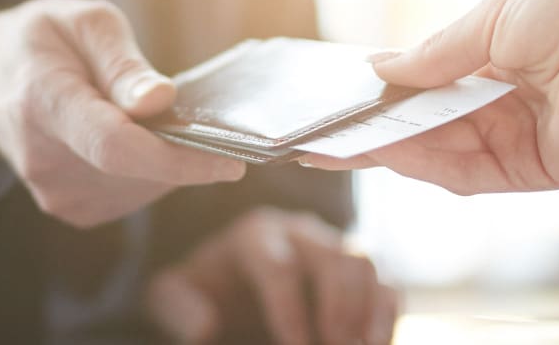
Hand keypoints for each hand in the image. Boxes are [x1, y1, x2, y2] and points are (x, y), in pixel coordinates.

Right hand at [0, 0, 244, 226]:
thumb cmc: (38, 41)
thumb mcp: (82, 21)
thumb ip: (123, 62)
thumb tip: (162, 101)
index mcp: (45, 103)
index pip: (118, 148)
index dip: (179, 159)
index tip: (232, 161)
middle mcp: (45, 161)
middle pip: (139, 171)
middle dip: (181, 147)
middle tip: (188, 108)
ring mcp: (55, 193)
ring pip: (143, 187)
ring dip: (165, 157)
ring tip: (145, 114)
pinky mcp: (70, 209)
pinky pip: (133, 195)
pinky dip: (149, 169)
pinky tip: (135, 137)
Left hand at [147, 208, 397, 344]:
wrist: (227, 288)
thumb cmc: (202, 291)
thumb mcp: (172, 296)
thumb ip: (178, 306)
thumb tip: (204, 326)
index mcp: (256, 234)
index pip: (279, 265)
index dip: (289, 307)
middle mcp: (302, 233)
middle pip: (334, 259)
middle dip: (338, 309)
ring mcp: (335, 249)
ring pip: (366, 266)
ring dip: (368, 313)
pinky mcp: (359, 274)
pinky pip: (386, 286)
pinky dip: (386, 318)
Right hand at [300, 0, 558, 192]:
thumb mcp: (493, 18)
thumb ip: (435, 52)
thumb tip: (378, 68)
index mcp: (496, 57)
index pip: (426, 84)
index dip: (381, 94)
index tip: (335, 98)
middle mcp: (503, 101)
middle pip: (425, 125)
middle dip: (374, 129)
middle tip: (319, 138)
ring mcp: (517, 139)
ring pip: (440, 152)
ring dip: (390, 149)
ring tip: (339, 147)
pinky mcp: (534, 170)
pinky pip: (471, 174)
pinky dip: (429, 166)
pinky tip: (391, 156)